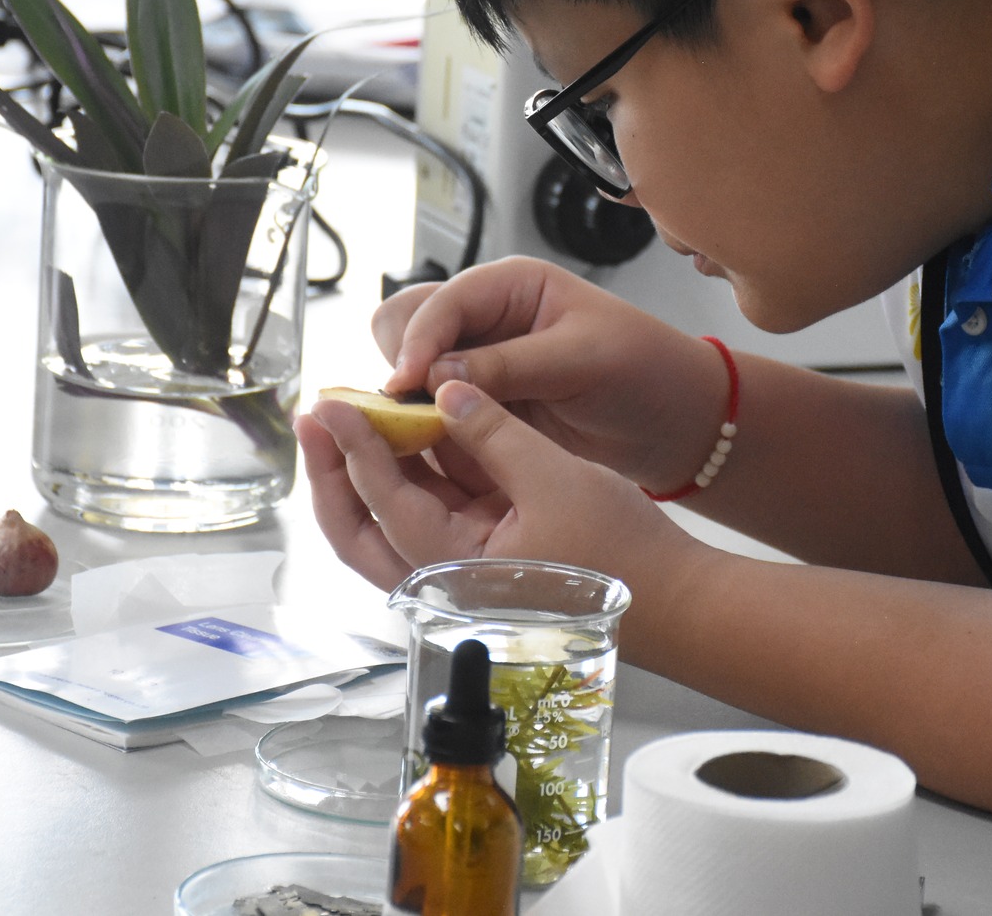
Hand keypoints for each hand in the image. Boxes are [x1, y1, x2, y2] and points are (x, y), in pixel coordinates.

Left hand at [296, 379, 707, 631]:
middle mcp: (445, 577)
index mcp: (453, 570)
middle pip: (360, 528)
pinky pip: (434, 511)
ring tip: (349, 417)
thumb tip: (447, 391)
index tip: (335, 402)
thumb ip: (494, 431)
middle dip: (333, 472)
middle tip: (317, 416)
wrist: (673, 599)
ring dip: (369, 470)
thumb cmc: (622, 553)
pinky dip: (418, 473)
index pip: (386, 501)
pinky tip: (413, 430)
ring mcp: (461, 568)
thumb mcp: (554, 476)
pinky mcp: (484, 555)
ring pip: (389, 521)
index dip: (357, 445)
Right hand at [372, 257, 731, 492]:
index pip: (443, 301)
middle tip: (407, 408)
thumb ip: (509, 365)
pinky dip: (424, 424)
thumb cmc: (647, 372)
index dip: (419, 341)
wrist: (675, 423)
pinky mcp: (483, 402)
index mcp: (513, 284)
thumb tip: (435, 377)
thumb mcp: (582, 360)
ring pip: (412, 366)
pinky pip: (432, 409)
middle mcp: (488, 316)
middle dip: (401, 361)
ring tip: (419, 431)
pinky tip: (433, 448)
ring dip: (407, 396)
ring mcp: (481, 360)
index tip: (406, 384)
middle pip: (407, 323)